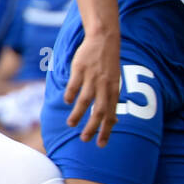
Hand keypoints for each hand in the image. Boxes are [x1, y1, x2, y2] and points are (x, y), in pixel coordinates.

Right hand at [64, 28, 119, 146]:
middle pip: (100, 111)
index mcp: (114, 90)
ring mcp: (92, 77)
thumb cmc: (109, 65)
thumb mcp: (115, 82)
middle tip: (85, 139)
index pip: (112, 114)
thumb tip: (114, 121)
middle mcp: (105, 86)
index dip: (107, 130)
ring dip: (78, 114)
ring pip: (85, 100)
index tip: (101, 144)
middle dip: (92, 127)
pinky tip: (67, 102)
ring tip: (71, 125)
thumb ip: (113, 101)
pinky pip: (75, 85)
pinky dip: (70, 94)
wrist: (104, 40)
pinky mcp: (80, 69)